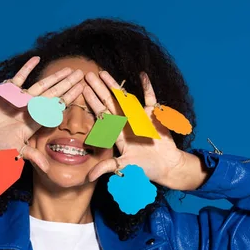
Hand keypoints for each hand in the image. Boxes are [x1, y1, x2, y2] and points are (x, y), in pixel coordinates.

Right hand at [0, 57, 83, 171]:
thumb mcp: (16, 151)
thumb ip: (32, 156)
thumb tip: (46, 168)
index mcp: (36, 121)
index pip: (56, 107)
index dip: (69, 98)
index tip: (81, 89)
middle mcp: (32, 109)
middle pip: (53, 94)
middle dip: (67, 84)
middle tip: (81, 73)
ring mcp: (21, 100)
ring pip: (41, 85)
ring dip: (54, 77)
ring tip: (68, 68)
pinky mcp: (8, 94)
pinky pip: (19, 78)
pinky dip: (27, 69)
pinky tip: (37, 58)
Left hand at [84, 71, 204, 189]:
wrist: (166, 166)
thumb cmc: (144, 168)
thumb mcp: (125, 167)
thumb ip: (107, 168)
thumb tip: (89, 177)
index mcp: (116, 133)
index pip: (102, 115)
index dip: (93, 103)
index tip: (83, 90)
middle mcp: (125, 123)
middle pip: (109, 103)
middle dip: (99, 89)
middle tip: (87, 75)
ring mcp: (139, 117)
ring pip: (124, 98)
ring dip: (115, 86)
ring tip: (104, 73)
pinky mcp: (154, 116)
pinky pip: (151, 99)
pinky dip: (148, 87)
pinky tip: (142, 75)